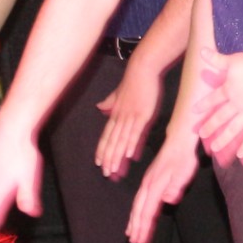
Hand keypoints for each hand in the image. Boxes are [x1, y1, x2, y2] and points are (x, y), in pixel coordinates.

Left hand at [93, 57, 166, 178]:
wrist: (142, 68)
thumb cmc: (134, 80)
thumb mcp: (119, 93)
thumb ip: (110, 102)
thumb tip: (100, 107)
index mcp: (116, 113)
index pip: (106, 136)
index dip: (102, 150)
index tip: (99, 163)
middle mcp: (120, 117)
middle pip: (112, 142)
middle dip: (108, 158)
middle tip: (106, 174)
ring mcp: (131, 116)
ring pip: (121, 140)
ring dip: (116, 156)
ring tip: (114, 170)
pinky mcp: (143, 114)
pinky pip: (135, 132)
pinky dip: (131, 144)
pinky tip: (128, 155)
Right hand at [125, 133, 200, 242]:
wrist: (179, 142)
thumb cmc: (184, 158)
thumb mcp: (184, 172)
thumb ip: (176, 186)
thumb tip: (168, 200)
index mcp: (155, 186)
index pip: (148, 211)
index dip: (144, 227)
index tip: (141, 241)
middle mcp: (148, 186)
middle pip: (139, 211)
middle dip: (137, 228)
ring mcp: (147, 183)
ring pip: (138, 206)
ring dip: (134, 222)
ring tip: (131, 235)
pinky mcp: (150, 182)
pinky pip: (140, 200)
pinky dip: (136, 212)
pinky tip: (136, 218)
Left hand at [189, 50, 242, 168]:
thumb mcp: (232, 60)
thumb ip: (216, 59)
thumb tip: (201, 50)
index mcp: (228, 90)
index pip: (212, 99)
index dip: (203, 105)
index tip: (194, 112)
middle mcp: (236, 104)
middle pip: (220, 117)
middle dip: (210, 126)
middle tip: (201, 134)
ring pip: (233, 129)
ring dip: (223, 139)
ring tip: (215, 149)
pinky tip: (240, 154)